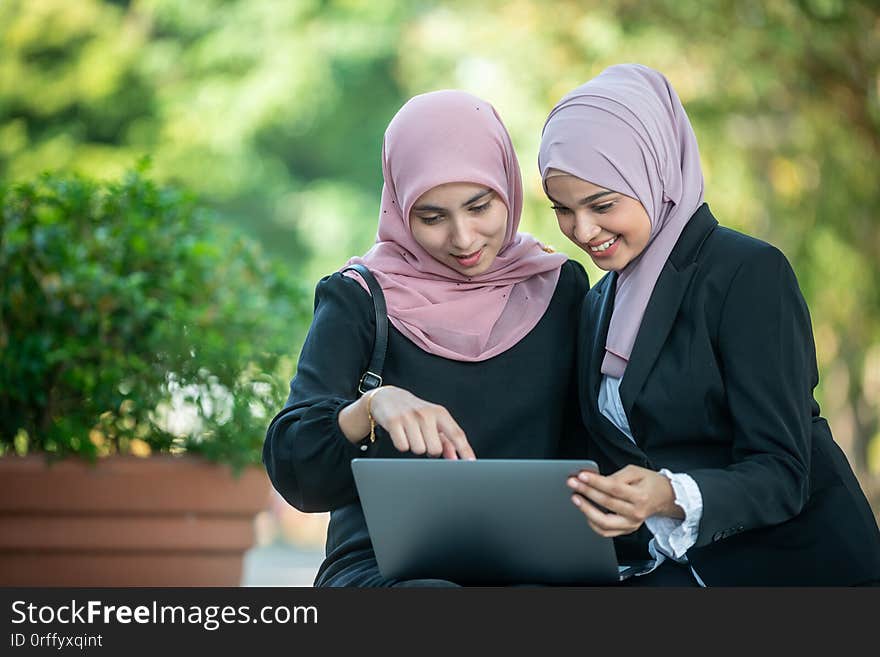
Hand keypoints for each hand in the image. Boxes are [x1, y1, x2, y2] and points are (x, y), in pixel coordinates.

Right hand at [366, 386, 475, 459]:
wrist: (389, 397)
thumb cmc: (416, 412)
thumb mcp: (434, 421)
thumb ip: (447, 441)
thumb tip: (455, 459)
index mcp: (440, 413)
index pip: (456, 434)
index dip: (465, 450)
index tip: (471, 463)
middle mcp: (426, 414)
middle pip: (435, 449)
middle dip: (430, 450)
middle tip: (424, 440)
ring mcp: (409, 417)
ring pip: (419, 450)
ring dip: (415, 447)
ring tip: (412, 435)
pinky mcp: (394, 421)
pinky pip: (402, 447)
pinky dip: (402, 445)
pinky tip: (401, 434)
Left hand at [566, 464, 681, 536]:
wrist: (664, 497)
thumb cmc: (649, 483)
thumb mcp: (635, 472)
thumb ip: (616, 476)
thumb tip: (596, 479)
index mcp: (640, 496)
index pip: (614, 489)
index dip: (596, 482)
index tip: (581, 476)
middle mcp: (636, 512)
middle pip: (607, 503)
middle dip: (586, 492)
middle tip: (573, 483)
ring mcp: (631, 524)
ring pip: (604, 522)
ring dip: (586, 510)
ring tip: (576, 498)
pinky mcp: (627, 530)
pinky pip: (606, 531)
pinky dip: (593, 523)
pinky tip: (585, 511)